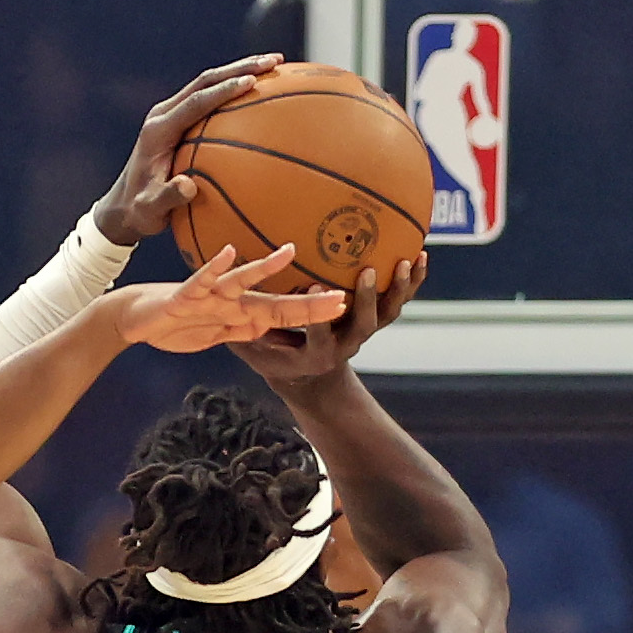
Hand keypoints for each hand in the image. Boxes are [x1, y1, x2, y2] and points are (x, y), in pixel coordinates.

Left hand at [91, 55, 281, 247]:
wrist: (124, 205)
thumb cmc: (140, 211)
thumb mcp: (150, 211)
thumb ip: (168, 198)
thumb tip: (189, 186)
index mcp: (159, 130)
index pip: (196, 102)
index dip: (223, 91)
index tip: (252, 82)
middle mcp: (164, 114)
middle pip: (205, 81)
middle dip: (240, 68)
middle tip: (274, 62)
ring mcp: (171, 114)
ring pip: (209, 83)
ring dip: (240, 71)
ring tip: (275, 63)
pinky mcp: (179, 119)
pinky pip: (209, 97)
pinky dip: (234, 88)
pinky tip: (261, 89)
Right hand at [117, 244, 347, 352]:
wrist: (139, 318)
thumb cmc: (179, 325)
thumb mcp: (220, 336)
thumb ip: (248, 331)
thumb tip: (278, 333)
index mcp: (242, 314)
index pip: (285, 315)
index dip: (313, 314)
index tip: (344, 309)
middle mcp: (231, 301)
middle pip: (275, 302)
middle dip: (307, 302)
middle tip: (340, 296)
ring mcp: (210, 296)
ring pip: (242, 280)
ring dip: (265, 267)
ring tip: (289, 251)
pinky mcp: (186, 295)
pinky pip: (201, 279)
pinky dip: (214, 267)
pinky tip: (230, 253)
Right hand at [230, 255, 424, 389]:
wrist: (311, 378)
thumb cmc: (275, 357)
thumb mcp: (253, 349)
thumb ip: (239, 329)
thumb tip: (212, 300)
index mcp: (315, 352)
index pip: (318, 336)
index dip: (318, 316)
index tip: (311, 288)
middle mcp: (344, 344)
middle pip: (362, 325)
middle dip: (366, 301)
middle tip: (366, 273)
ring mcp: (362, 332)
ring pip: (386, 313)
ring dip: (399, 289)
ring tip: (408, 260)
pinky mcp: (374, 320)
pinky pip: (397, 301)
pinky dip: (411, 281)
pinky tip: (420, 254)